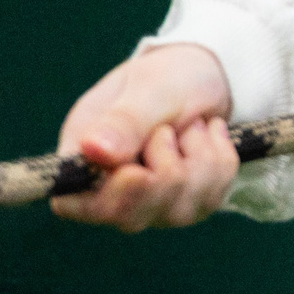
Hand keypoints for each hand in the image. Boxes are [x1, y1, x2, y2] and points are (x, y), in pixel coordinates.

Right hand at [50, 43, 239, 231]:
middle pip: (130, 217)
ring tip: (191, 125)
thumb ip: (124, 120)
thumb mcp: (149, 88)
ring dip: (197, 158)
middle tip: (168, 129)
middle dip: (165, 172)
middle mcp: (111, 186)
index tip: (137, 171)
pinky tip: (209, 136)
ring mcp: (152, 202)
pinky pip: (212, 197)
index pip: (74, 203)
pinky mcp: (189, 204)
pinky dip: (219, 160)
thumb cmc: (167, 76)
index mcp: (84, 153)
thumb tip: (93, 150)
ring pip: (178, 210)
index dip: (105, 199)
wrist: (208, 76)